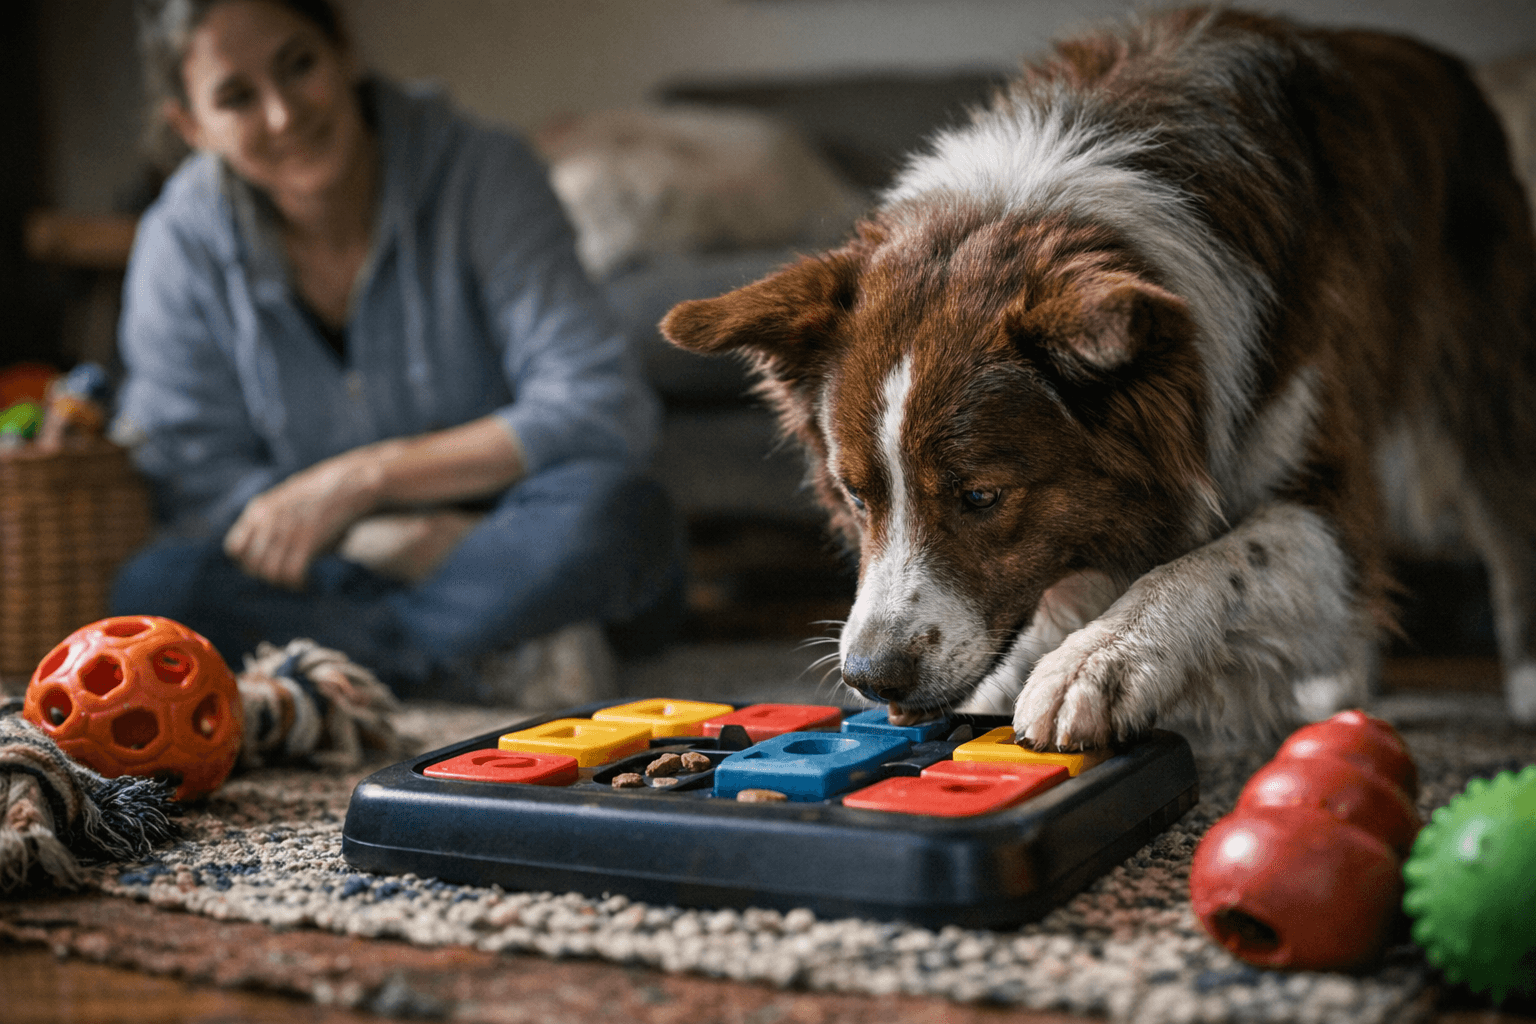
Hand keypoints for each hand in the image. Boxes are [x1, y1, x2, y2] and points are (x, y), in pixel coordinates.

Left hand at [224, 450, 380, 589]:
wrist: (349, 483)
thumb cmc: (321, 496)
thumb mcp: (286, 501)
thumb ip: (270, 521)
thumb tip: (262, 554)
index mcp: (260, 510)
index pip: (234, 548)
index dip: (245, 562)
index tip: (263, 566)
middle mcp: (269, 521)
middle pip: (252, 565)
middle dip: (266, 576)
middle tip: (284, 577)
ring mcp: (288, 531)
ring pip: (270, 573)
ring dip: (283, 583)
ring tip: (297, 582)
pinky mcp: (308, 541)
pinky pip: (292, 574)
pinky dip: (298, 583)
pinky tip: (307, 582)